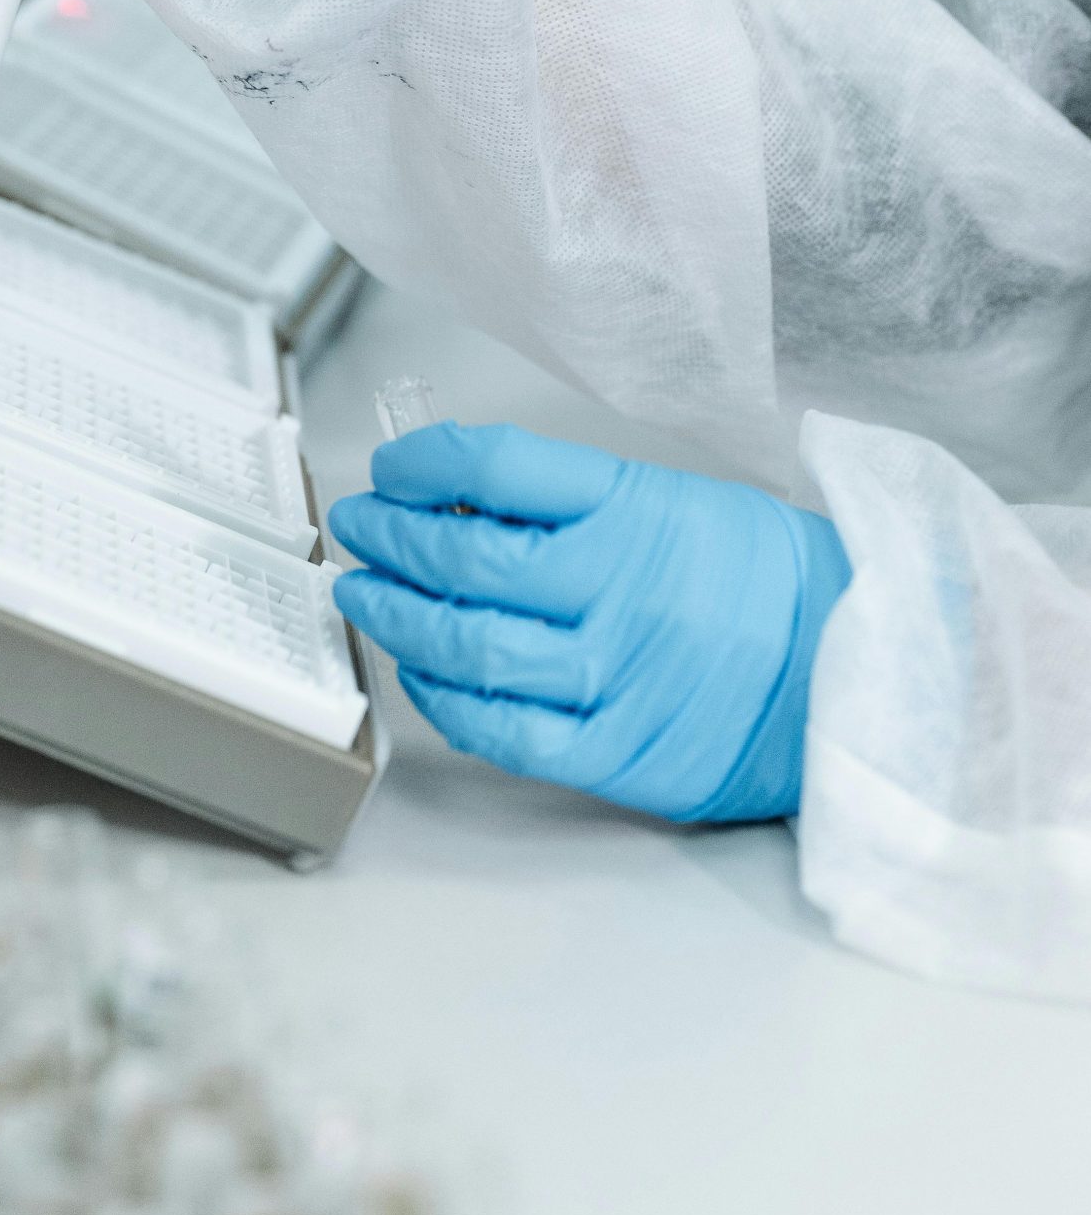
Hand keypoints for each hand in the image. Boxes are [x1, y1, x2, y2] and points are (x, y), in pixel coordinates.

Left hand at [331, 423, 850, 823]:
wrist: (856, 667)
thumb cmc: (760, 581)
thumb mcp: (671, 501)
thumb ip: (570, 502)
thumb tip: (455, 499)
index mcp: (633, 509)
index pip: (495, 467)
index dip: (421, 464)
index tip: (391, 468)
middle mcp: (617, 588)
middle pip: (463, 560)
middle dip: (389, 541)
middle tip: (358, 530)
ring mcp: (615, 674)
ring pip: (468, 646)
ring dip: (398, 618)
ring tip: (367, 596)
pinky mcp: (618, 750)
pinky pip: (504, 729)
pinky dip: (448, 700)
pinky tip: (424, 672)